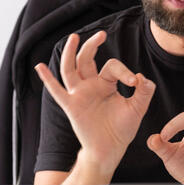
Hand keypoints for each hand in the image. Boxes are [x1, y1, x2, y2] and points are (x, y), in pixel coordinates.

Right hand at [35, 31, 155, 175]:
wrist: (110, 150)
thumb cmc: (122, 129)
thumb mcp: (137, 109)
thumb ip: (144, 92)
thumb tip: (141, 77)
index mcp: (106, 83)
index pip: (112, 66)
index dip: (124, 71)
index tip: (135, 83)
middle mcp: (91, 85)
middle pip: (86, 59)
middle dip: (92, 45)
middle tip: (101, 34)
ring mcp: (79, 94)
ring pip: (71, 69)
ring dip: (70, 53)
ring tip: (73, 37)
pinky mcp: (71, 106)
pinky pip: (57, 91)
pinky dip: (47, 79)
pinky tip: (39, 67)